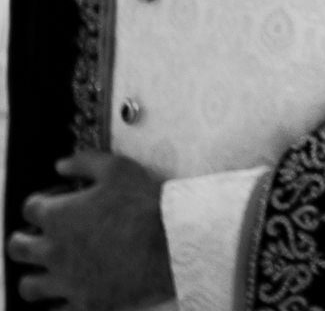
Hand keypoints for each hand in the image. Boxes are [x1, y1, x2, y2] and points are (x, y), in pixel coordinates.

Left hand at [7, 151, 173, 308]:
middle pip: (18, 248)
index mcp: (58, 217)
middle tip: (43, 237)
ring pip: (29, 285)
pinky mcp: (85, 302)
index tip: (56, 202)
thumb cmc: (145, 205)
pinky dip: (58, 304)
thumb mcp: (118, 169)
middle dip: (25, 239)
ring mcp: (66, 280)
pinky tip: (68, 295)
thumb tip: (61, 164)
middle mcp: (53, 250)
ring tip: (49, 270)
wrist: (172, 244)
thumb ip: (84, 163)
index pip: (30, 208)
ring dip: (35, 276)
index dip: (43, 202)